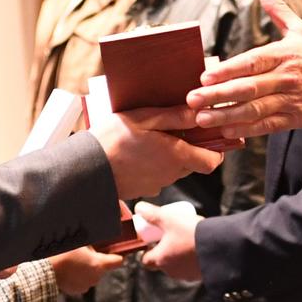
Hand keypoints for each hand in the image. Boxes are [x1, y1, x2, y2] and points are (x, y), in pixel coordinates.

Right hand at [48, 246, 122, 295]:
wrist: (45, 271)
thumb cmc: (61, 253)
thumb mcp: (78, 243)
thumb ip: (90, 245)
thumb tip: (93, 245)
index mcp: (99, 265)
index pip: (118, 261)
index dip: (118, 256)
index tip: (116, 253)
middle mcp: (96, 278)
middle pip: (102, 267)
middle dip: (95, 260)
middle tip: (82, 253)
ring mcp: (86, 286)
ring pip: (91, 274)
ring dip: (86, 268)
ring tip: (73, 261)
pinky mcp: (76, 290)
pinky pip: (82, 281)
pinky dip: (78, 276)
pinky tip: (68, 269)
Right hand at [91, 107, 235, 199]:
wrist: (86, 170)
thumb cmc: (113, 140)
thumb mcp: (144, 119)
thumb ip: (174, 116)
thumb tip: (199, 112)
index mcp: (176, 156)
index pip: (212, 161)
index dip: (215, 150)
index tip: (206, 135)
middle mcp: (171, 174)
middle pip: (193, 163)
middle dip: (189, 147)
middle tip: (172, 129)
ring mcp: (157, 184)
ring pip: (175, 169)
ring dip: (170, 155)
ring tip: (150, 138)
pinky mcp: (144, 189)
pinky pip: (158, 176)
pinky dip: (154, 165)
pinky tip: (138, 152)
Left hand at [137, 201, 201, 281]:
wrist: (219, 246)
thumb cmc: (191, 233)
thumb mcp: (169, 219)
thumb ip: (152, 214)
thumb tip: (138, 208)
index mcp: (160, 259)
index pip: (145, 260)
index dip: (146, 250)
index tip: (152, 240)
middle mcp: (171, 271)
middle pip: (161, 262)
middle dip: (164, 251)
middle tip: (171, 237)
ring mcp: (186, 274)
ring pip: (177, 265)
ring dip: (178, 255)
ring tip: (187, 240)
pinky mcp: (199, 275)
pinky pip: (191, 268)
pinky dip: (191, 260)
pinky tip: (198, 248)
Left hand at [186, 0, 301, 137]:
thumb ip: (278, 10)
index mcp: (284, 54)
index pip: (252, 62)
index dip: (228, 70)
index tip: (205, 76)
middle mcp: (285, 77)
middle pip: (247, 88)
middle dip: (217, 95)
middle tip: (193, 99)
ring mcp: (290, 100)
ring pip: (254, 109)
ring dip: (226, 115)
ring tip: (202, 118)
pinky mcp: (294, 118)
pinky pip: (267, 125)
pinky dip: (246, 128)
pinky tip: (226, 131)